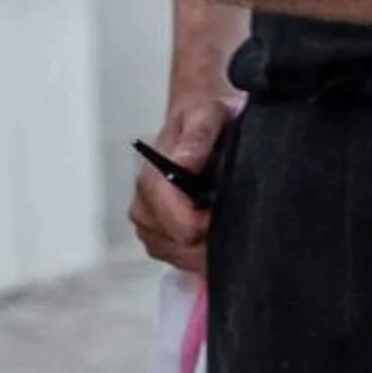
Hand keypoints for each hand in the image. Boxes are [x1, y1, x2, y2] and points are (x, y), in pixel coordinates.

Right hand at [129, 93, 240, 271]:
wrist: (197, 114)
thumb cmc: (203, 115)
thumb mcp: (207, 117)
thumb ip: (196, 140)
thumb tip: (185, 164)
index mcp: (152, 182)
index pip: (181, 228)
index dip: (210, 226)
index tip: (225, 209)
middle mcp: (143, 207)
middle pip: (183, 249)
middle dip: (210, 237)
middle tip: (228, 208)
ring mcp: (148, 224)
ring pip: (182, 258)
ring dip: (205, 244)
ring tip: (219, 211)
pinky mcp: (156, 235)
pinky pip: (180, 257)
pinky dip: (199, 248)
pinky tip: (211, 223)